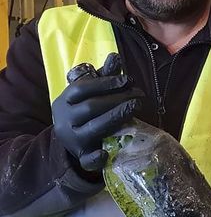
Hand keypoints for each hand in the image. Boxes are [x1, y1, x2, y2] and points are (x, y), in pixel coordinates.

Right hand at [52, 53, 143, 170]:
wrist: (71, 136)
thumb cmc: (86, 106)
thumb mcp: (92, 90)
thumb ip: (104, 75)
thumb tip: (115, 56)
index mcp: (65, 100)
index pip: (82, 89)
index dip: (105, 83)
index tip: (128, 80)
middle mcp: (65, 120)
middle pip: (91, 108)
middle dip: (117, 100)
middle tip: (139, 95)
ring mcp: (73, 139)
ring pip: (93, 129)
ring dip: (117, 117)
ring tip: (136, 107)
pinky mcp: (81, 156)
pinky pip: (87, 160)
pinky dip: (96, 157)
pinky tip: (106, 153)